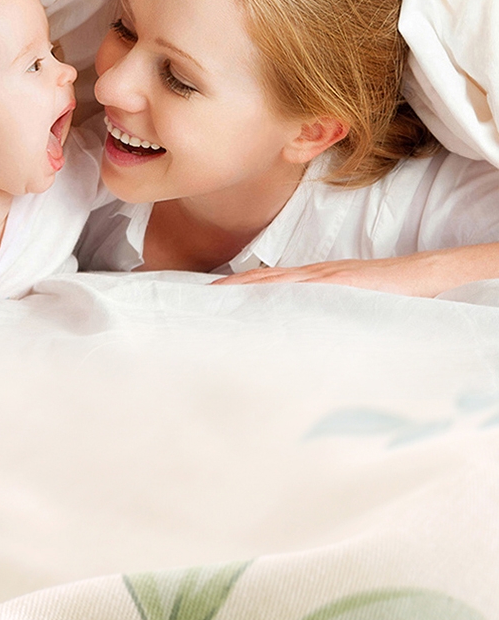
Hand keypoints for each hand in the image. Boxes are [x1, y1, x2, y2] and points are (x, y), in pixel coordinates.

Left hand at [213, 248, 498, 297]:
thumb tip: (300, 342)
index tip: (208, 303)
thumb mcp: (347, 309)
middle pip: (261, 280)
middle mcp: (312, 276)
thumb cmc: (387, 297)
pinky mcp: (339, 282)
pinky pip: (304, 285)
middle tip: (197, 303)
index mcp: (312, 284)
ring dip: (245, 288)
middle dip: (230, 290)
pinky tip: (260, 295)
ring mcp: (324, 277)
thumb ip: (322, 320)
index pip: (266, 285)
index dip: (237, 291)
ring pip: (275, 280)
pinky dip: (279, 289)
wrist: (421, 277)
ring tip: (215, 299)